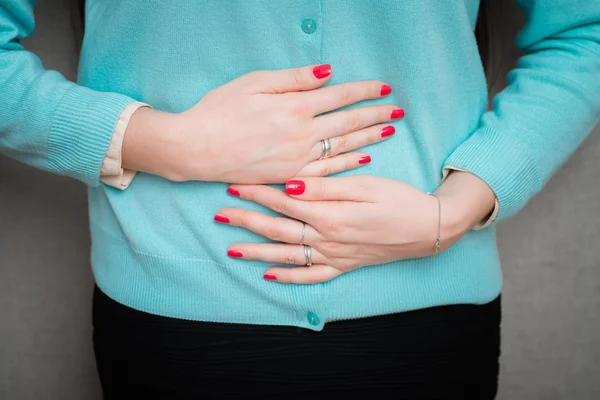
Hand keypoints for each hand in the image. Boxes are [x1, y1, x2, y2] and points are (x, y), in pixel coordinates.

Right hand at [122, 64, 402, 182]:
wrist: (196, 148)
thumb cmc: (219, 111)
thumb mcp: (254, 83)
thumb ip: (295, 80)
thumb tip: (329, 73)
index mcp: (295, 107)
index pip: (340, 96)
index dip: (364, 90)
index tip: (384, 87)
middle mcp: (303, 135)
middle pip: (348, 121)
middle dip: (375, 113)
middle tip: (397, 109)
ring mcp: (298, 159)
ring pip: (343, 146)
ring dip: (369, 137)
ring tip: (388, 130)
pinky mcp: (290, 177)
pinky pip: (327, 172)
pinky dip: (347, 164)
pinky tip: (362, 158)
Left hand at [215, 171, 495, 283]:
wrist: (430, 229)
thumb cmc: (400, 200)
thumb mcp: (366, 185)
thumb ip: (325, 186)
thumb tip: (289, 183)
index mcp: (330, 214)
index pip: (284, 200)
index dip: (257, 192)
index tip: (233, 184)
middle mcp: (327, 239)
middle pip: (278, 229)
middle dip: (246, 222)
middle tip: (219, 216)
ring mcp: (335, 256)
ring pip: (287, 255)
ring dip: (258, 252)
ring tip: (232, 250)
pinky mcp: (344, 265)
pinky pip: (311, 276)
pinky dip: (289, 277)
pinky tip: (271, 275)